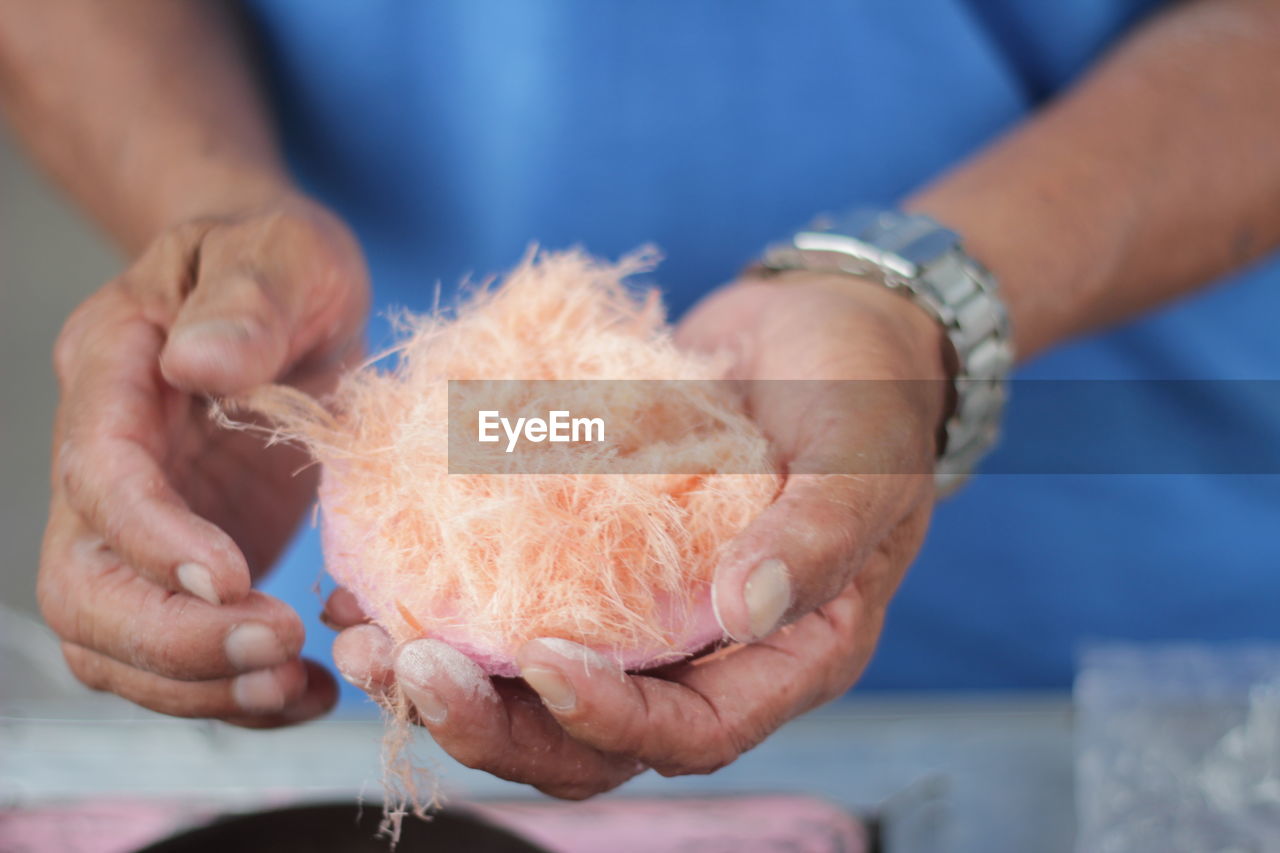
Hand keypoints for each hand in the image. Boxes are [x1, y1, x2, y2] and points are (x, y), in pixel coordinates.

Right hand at [39, 194, 368, 726]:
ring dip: (198, 686)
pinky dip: (234, 692)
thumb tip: (201, 363)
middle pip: (81, 586)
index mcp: (114, 373)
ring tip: (295, 688)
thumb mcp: (281, 255)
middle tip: (279, 647)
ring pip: (113, 642)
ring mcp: (139, 524)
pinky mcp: (188, 563)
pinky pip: (179, 654)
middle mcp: (106, 461)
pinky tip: (306, 694)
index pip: (97, 474)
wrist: (279, 290)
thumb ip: (247, 303)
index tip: (234, 575)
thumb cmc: (278, 262)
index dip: (150, 537)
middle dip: (171, 638)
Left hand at [330, 270, 947, 796]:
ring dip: (447, 682)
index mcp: (780, 658)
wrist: (824, 328)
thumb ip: (820, 533)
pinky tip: (372, 575)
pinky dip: (440, 599)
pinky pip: (512, 601)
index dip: (608, 719)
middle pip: (586, 739)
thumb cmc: (864, 394)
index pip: (689, 734)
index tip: (540, 661)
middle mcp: (700, 654)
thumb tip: (748, 607)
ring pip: (532, 688)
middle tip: (408, 667)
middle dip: (493, 724)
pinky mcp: (589, 555)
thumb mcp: (863, 458)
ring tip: (363, 638)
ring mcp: (638, 610)